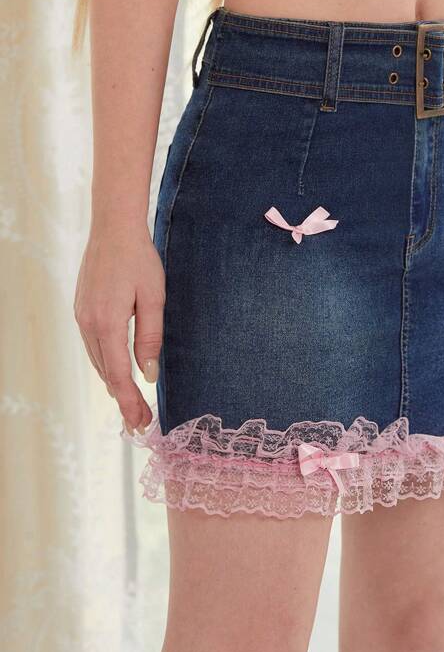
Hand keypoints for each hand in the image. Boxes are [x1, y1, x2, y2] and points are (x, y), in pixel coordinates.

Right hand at [74, 225, 163, 433]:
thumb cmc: (140, 260)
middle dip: (124, 400)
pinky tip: (117, 372)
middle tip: (140, 422)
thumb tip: (148, 374)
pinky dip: (105, 364)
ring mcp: (81, 317)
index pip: (117, 374)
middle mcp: (88, 324)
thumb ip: (150, 337)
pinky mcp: (82, 310)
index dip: (129, 401)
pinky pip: (94, 346)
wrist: (113, 229)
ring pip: (98, 361)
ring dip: (114, 384)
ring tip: (133, 404)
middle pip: (105, 373)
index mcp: (107, 323)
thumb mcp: (153, 298)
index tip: (140, 422)